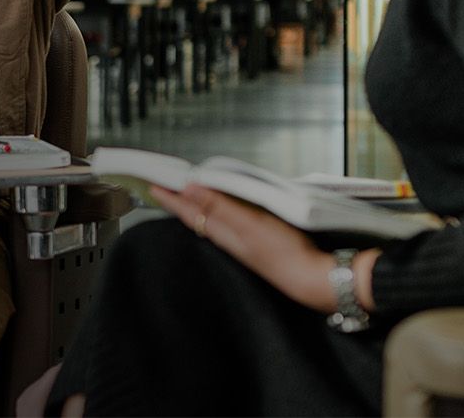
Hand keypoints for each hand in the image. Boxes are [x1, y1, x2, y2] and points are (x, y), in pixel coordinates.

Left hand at [150, 183, 371, 313]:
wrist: (311, 278)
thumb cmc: (283, 252)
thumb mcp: (248, 224)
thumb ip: (219, 206)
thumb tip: (189, 189)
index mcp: (222, 233)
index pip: (189, 212)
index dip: (171, 198)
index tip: (152, 185)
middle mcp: (229, 238)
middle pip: (196, 217)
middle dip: (179, 202)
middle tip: (164, 187)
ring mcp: (243, 242)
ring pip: (211, 221)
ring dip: (197, 207)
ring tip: (185, 196)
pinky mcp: (257, 243)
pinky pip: (229, 225)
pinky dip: (219, 213)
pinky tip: (223, 211)